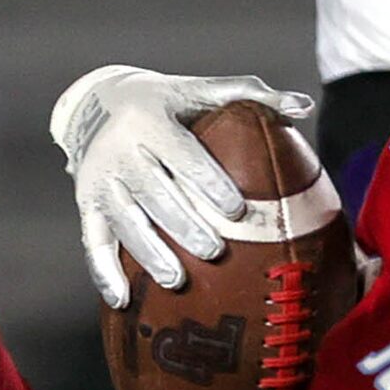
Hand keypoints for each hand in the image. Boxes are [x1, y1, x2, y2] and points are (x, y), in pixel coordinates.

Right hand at [48, 63, 314, 307]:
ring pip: (123, 220)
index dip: (207, 181)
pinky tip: (123, 300)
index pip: (180, 153)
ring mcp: (99, 179)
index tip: (236, 211)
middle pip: (152, 191)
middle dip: (182, 223)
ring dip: (147, 252)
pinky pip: (92, 240)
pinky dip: (104, 271)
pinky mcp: (86, 203)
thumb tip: (303, 107)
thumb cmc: (166, 101)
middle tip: (215, 251)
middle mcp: (119, 149)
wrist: (96, 100)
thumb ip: (251, 96)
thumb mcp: (201, 89)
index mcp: (149, 118)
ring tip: (175, 280)